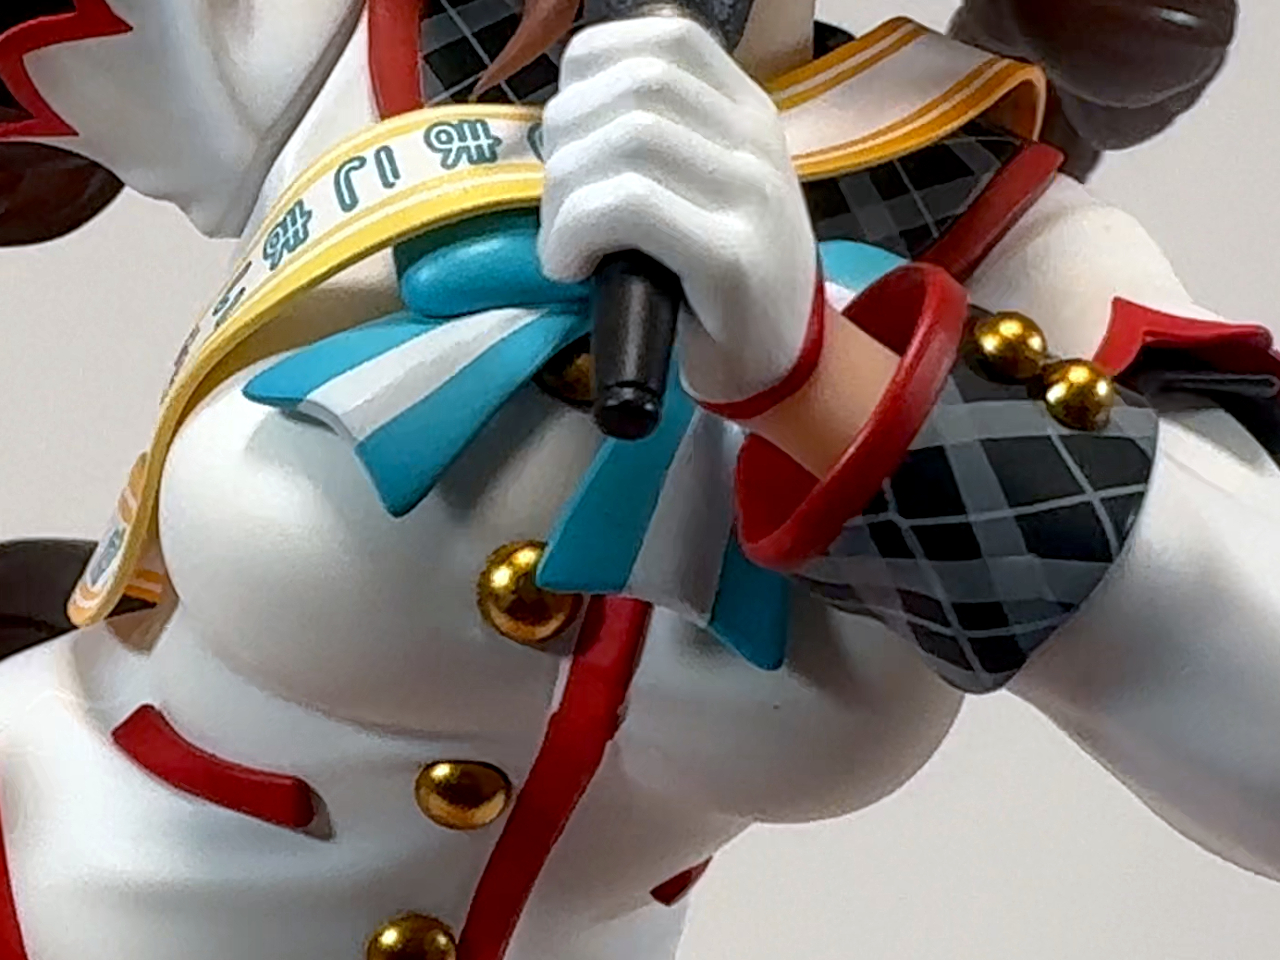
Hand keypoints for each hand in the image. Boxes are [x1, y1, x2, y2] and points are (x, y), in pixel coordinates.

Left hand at [538, 16, 819, 407]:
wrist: (780, 367)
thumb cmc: (721, 286)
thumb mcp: (704, 193)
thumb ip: (658, 143)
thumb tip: (565, 124)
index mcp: (746, 111)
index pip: (662, 37)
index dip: (590, 71)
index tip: (573, 137)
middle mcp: (756, 138)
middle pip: (633, 85)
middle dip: (566, 142)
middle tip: (561, 210)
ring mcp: (752, 193)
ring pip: (625, 139)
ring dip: (565, 195)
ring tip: (567, 246)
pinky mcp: (731, 255)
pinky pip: (627, 205)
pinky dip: (575, 231)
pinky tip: (571, 267)